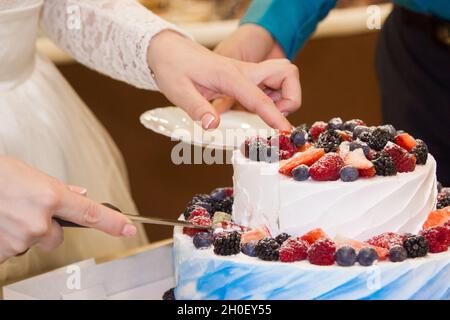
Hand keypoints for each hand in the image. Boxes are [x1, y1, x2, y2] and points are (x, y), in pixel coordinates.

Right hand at [0, 156, 135, 262]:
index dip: (113, 223)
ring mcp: (20, 238)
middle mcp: (38, 221)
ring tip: (7, 213)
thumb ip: (58, 188)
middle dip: (46, 228)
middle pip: (56, 237)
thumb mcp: (31, 174)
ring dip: (24, 233)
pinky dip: (7, 240)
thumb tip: (79, 194)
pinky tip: (0, 223)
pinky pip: (12, 250)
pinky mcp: (3, 251)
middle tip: (26, 211)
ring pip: (33, 243)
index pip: (90, 213)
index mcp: (50, 196)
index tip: (128, 229)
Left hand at [147, 30, 299, 130]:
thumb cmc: (173, 67)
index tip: (285, 130)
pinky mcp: (244, 76)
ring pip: (282, 76)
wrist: (168, 49)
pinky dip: (272, 97)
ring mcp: (246, 72)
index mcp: (229, 75)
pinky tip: (254, 109)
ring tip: (263, 115)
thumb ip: (196, 108)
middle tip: (274, 117)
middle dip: (290, 97)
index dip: (274, 115)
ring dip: (283, 97)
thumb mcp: (178, 90)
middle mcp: (243, 71)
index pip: (259, 97)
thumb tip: (213, 126)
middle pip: (286, 74)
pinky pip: (270, 83)